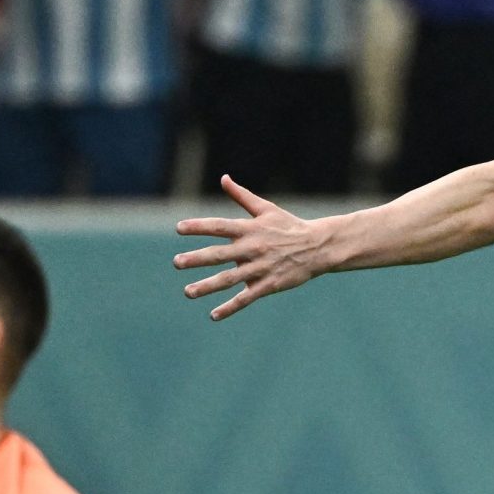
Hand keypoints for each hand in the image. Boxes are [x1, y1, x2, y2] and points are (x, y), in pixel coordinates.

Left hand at [174, 176, 331, 319]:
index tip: (179, 228)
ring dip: (207, 286)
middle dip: (197, 259)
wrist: (317, 247)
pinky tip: (213, 315)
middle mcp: (252, 248)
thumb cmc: (289, 226)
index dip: (199, 227)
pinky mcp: (268, 285)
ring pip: (229, 279)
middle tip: (176, 262)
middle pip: (219, 255)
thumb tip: (223, 178)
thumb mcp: (266, 209)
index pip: (219, 226)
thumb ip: (241, 196)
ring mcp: (260, 268)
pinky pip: (246, 298)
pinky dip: (230, 308)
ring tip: (188, 291)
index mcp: (250, 229)